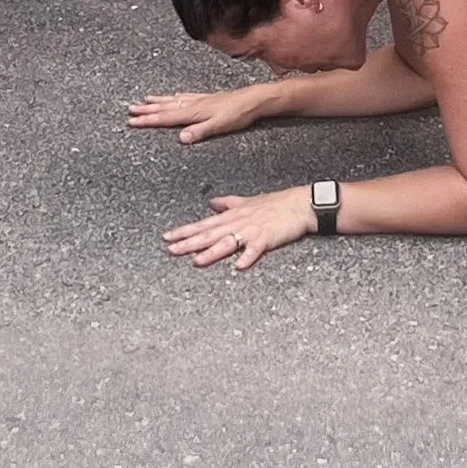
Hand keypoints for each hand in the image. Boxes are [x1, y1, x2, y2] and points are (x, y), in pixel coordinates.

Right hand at [127, 86, 270, 144]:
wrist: (253, 100)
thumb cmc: (237, 115)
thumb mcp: (219, 126)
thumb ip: (200, 132)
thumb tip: (180, 138)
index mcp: (194, 112)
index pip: (166, 117)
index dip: (148, 120)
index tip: (132, 121)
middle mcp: (193, 104)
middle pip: (165, 107)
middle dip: (147, 110)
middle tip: (130, 110)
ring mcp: (199, 100)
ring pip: (172, 100)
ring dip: (157, 102)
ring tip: (143, 101)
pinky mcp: (206, 98)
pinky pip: (183, 96)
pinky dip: (173, 96)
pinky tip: (172, 96)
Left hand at [164, 186, 314, 272]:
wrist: (298, 204)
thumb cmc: (275, 203)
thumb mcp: (247, 201)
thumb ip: (227, 203)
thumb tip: (211, 203)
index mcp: (232, 215)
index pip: (203, 224)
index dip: (184, 231)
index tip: (167, 237)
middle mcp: (237, 222)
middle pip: (209, 234)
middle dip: (189, 242)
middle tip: (170, 249)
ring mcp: (251, 231)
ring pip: (226, 243)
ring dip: (211, 252)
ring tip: (196, 261)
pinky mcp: (265, 239)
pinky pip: (254, 250)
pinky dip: (246, 257)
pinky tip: (238, 266)